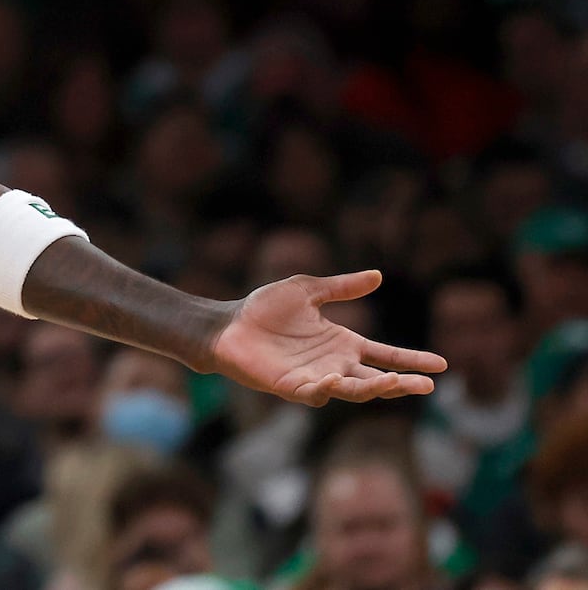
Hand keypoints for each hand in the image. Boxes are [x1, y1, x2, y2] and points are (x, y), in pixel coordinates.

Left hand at [209, 270, 446, 406]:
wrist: (228, 324)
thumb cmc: (263, 309)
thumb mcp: (307, 290)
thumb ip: (341, 287)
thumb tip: (378, 276)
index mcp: (342, 343)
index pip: (386, 355)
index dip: (412, 360)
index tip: (442, 365)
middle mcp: (335, 364)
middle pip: (376, 378)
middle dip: (402, 383)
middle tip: (428, 386)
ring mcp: (315, 379)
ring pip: (352, 390)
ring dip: (373, 388)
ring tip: (395, 383)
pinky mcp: (291, 387)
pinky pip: (315, 394)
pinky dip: (326, 389)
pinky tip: (334, 378)